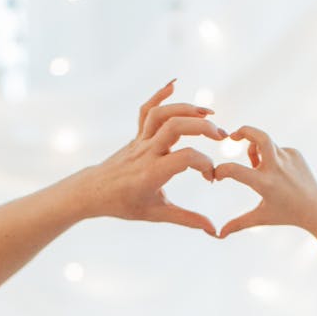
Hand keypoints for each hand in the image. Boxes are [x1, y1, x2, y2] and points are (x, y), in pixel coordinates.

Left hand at [82, 80, 223, 235]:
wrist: (94, 192)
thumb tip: (213, 230)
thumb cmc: (125, 204)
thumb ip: (187, 219)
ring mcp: (140, 140)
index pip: (186, 158)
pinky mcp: (137, 135)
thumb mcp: (157, 214)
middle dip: (202, 127)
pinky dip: (159, 95)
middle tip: (222, 136)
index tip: (211, 178)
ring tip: (209, 114)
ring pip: (162, 114)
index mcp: (152, 173)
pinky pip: (146, 109)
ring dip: (187, 108)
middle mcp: (147, 152)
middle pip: (176, 126)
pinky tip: (174, 85)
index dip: (205, 164)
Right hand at [215, 126, 316, 237]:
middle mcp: (276, 167)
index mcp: (265, 183)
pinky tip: (278, 172)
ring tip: (256, 165)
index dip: (222, 170)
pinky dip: (270, 156)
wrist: (315, 208)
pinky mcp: (295, 153)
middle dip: (244, 131)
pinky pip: (276, 149)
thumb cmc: (286, 214)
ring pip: (265, 143)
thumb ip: (238, 224)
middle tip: (233, 136)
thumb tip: (218, 235)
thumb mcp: (260, 218)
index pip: (235, 170)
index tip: (217, 174)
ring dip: (255, 150)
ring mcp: (287, 158)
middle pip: (259, 136)